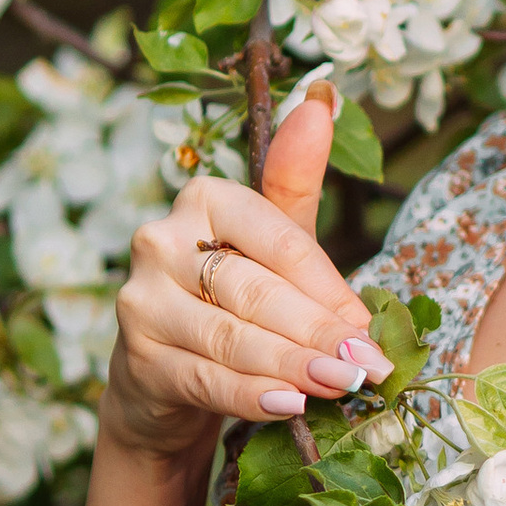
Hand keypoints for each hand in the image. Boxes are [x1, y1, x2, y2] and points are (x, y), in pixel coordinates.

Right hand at [101, 92, 372, 465]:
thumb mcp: (269, 240)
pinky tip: (290, 406)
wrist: (165, 377)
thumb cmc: (230, 298)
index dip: (327, 288)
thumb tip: (323, 99)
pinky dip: (252, 395)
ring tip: (342, 386)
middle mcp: (159, 241)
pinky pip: (204, 378)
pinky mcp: (136, 359)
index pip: (277, 240)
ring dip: (293, 365)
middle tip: (368, 365)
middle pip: (255, 290)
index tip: (370, 326)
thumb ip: (295, 180)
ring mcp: (141, 301)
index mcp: (202, 199)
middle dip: (319, 331)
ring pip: (231, 336)